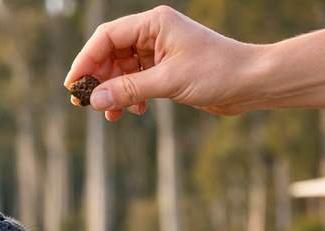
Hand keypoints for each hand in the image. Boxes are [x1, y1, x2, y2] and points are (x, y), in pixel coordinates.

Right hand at [65, 5, 259, 120]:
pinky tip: (133, 111)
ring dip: (113, 91)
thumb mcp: (168, 81)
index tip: (74, 85)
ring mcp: (159, 51)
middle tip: (86, 103)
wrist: (251, 83)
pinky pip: (136, 81)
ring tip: (109, 114)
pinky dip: (129, 96)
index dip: (86, 60)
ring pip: (121, 69)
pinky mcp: (166, 69)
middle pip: (110, 52)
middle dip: (98, 78)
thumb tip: (94, 99)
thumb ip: (128, 90)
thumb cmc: (217, 72)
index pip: (107, 36)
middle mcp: (154, 33)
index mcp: (154, 23)